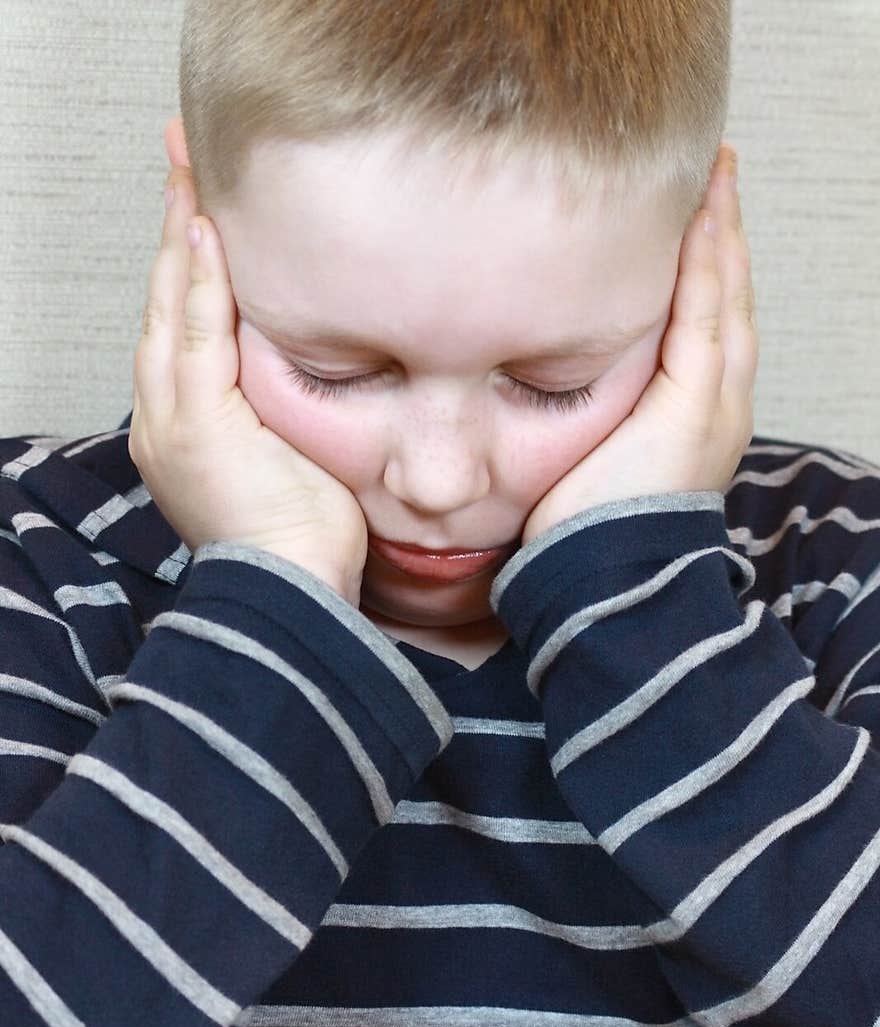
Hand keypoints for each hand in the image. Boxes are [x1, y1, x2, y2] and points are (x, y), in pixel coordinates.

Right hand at [129, 162, 367, 604]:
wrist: (293, 589)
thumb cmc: (304, 536)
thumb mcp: (295, 451)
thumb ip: (291, 399)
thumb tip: (330, 356)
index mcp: (188, 419)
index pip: (184, 318)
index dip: (189, 258)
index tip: (200, 204)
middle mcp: (165, 411)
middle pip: (164, 298)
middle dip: (174, 224)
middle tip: (182, 156)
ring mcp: (172, 416)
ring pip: (170, 304)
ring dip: (180, 232)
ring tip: (189, 169)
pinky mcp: (194, 422)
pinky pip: (192, 334)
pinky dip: (196, 280)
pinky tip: (201, 228)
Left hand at [522, 145, 757, 543]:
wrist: (604, 577)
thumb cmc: (585, 531)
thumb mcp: (589, 458)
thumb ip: (586, 414)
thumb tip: (538, 385)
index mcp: (696, 412)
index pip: (706, 319)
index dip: (703, 265)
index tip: (690, 215)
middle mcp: (719, 400)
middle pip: (728, 296)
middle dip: (721, 233)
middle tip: (713, 174)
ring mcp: (715, 399)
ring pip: (725, 296)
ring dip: (718, 232)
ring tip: (712, 176)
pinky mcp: (695, 401)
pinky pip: (706, 314)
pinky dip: (705, 263)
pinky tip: (700, 217)